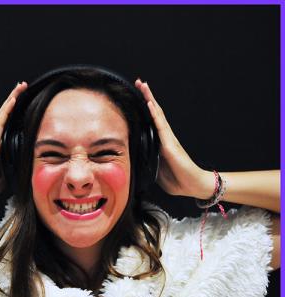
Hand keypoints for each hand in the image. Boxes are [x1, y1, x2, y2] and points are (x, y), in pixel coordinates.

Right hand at [0, 81, 26, 201]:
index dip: (15, 111)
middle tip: (22, 85)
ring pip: (3, 113)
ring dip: (12, 99)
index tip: (23, 99)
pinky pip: (0, 121)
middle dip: (14, 98)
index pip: (8, 124)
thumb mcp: (5, 175)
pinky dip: (6, 110)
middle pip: (5, 114)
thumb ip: (12, 167)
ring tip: (20, 86)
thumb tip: (23, 166)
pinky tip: (13, 100)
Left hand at [136, 79, 212, 199]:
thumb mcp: (154, 170)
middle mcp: (164, 137)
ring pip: (157, 115)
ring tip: (143, 86)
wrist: (193, 186)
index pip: (149, 121)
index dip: (143, 107)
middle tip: (139, 82)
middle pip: (154, 112)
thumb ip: (145, 162)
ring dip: (150, 99)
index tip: (135, 94)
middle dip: (146, 96)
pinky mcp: (170, 145)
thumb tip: (132, 159)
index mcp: (159, 142)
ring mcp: (168, 139)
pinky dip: (155, 115)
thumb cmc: (177, 179)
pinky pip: (161, 127)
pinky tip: (149, 105)